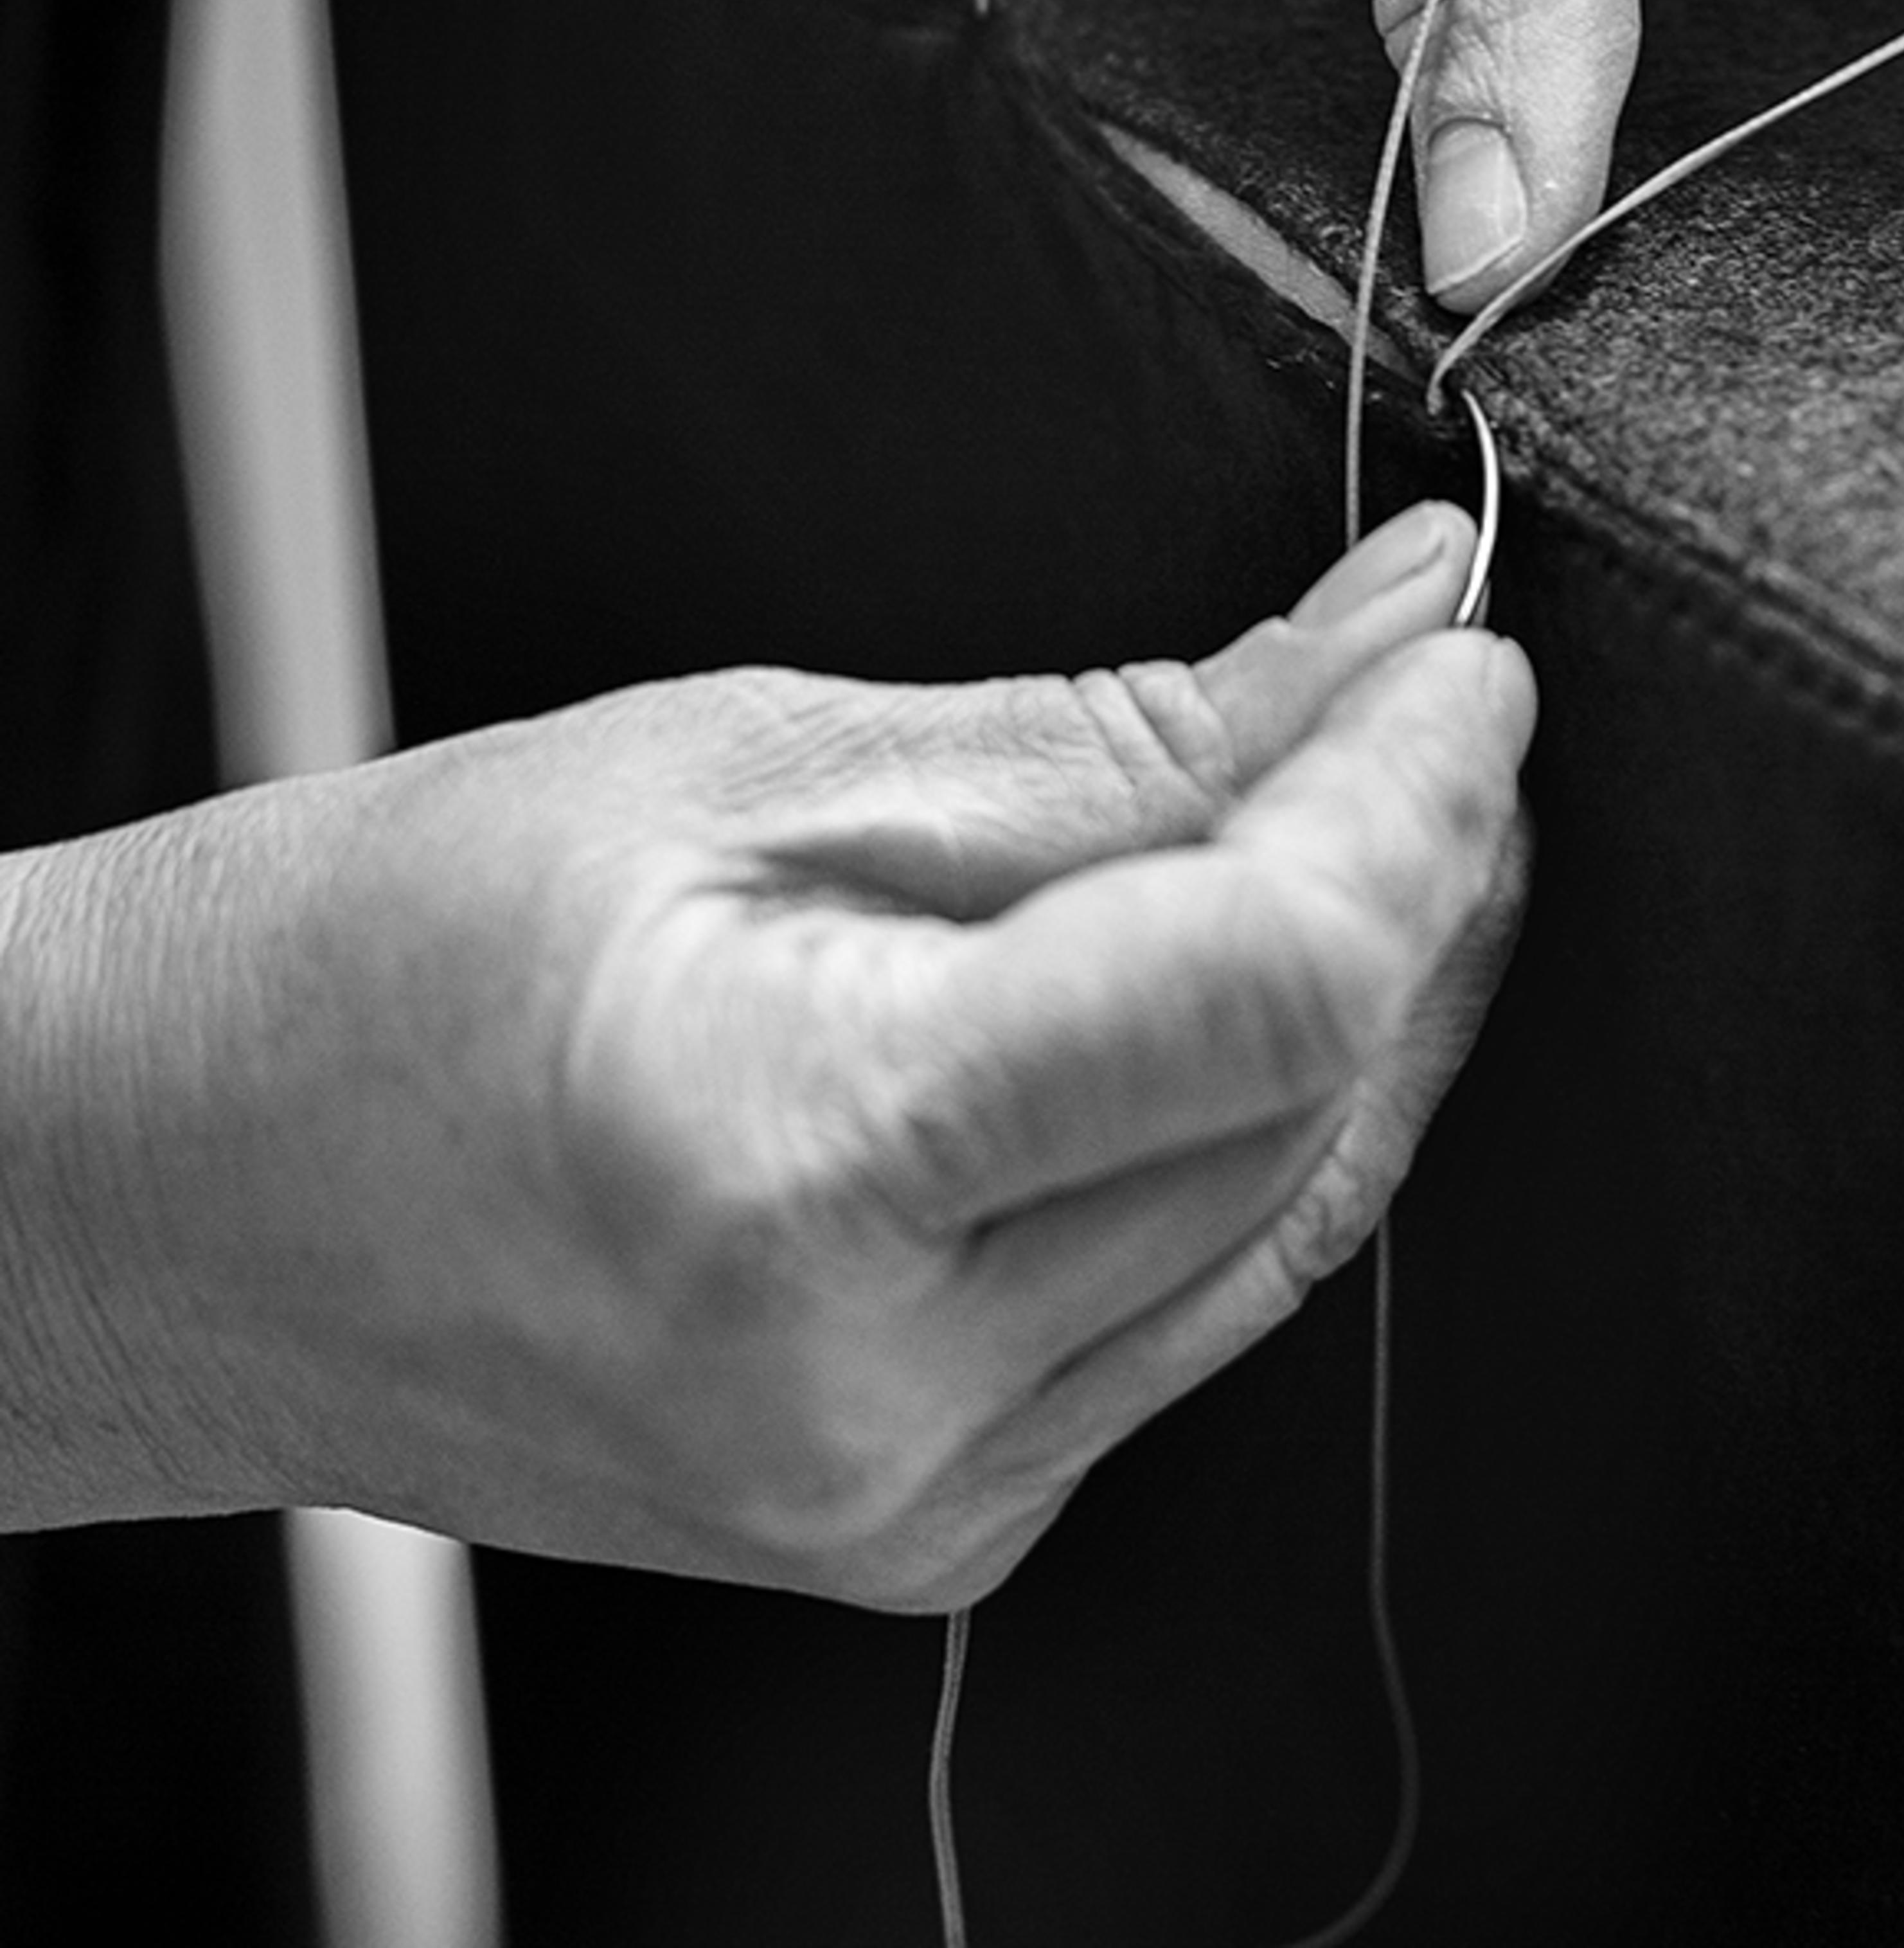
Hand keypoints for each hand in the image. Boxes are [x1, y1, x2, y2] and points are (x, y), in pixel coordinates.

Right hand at [2, 507, 1526, 1608]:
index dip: (1412, 793)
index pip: (1263, 982)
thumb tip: (1371, 643)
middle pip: (1305, 1096)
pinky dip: (1266, 1119)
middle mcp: (875, 1396)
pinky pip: (1196, 1299)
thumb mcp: (748, 762)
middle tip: (1427, 690)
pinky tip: (1272, 975)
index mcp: (800, 1169)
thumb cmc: (394, 944)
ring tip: (1385, 802)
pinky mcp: (928, 1528)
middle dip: (1415, 867)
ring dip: (1373, 991)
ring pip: (1289, 1208)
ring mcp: (908, 1501)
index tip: (1460, 650)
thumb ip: (1106, 741)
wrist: (175, 1202)